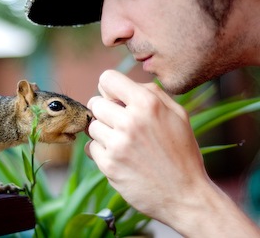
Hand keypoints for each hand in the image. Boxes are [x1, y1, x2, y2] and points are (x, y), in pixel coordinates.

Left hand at [85, 69, 210, 227]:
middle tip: (120, 124)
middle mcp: (130, 121)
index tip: (115, 99)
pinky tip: (119, 157)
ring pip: (92, 126)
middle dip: (105, 111)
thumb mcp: (178, 114)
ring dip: (102, 132)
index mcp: (148, 104)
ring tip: (122, 142)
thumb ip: (152, 93)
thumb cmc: (182, 153)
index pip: (107, 78)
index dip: (109, 89)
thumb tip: (125, 85)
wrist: (186, 197)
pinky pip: (90, 148)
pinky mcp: (109, 165)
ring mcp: (117, 144)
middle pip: (95, 102)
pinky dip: (101, 151)